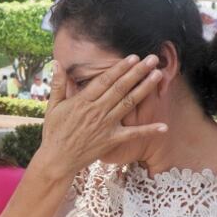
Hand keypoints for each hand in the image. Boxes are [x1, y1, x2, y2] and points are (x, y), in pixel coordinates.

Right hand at [32, 55, 165, 181]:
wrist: (57, 160)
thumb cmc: (54, 132)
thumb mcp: (53, 106)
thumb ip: (58, 84)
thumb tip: (57, 62)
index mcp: (82, 102)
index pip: (104, 81)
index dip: (119, 68)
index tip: (133, 57)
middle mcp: (96, 111)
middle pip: (120, 88)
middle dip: (137, 72)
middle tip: (152, 59)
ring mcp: (105, 126)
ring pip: (128, 103)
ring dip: (144, 89)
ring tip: (157, 75)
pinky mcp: (111, 140)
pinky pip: (132, 134)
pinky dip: (148, 130)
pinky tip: (164, 126)